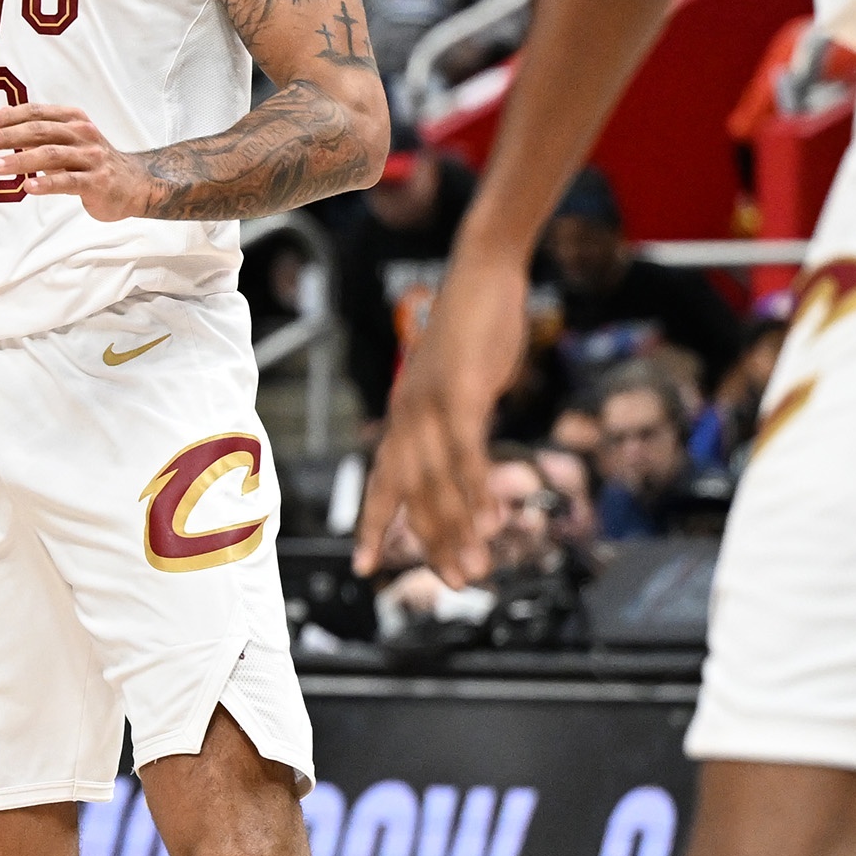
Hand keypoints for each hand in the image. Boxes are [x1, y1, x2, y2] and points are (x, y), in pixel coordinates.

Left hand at [0, 103, 154, 219]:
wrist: (134, 184)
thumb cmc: (92, 162)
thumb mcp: (67, 141)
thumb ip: (38, 135)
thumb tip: (0, 129)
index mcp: (73, 119)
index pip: (36, 113)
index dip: (8, 116)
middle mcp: (82, 134)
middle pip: (39, 131)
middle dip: (7, 135)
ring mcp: (91, 157)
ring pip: (50, 155)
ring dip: (20, 159)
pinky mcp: (97, 182)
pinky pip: (68, 182)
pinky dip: (47, 183)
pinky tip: (28, 187)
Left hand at [356, 249, 531, 584]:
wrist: (482, 272)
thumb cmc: (473, 327)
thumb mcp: (457, 381)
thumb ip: (455, 419)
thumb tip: (463, 451)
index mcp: (405, 415)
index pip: (383, 480)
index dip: (374, 524)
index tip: (365, 566)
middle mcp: (409, 415)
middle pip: (411, 494)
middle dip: (431, 542)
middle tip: (456, 583)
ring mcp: (431, 404)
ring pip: (439, 482)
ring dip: (458, 530)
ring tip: (475, 570)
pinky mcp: (462, 391)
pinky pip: (467, 451)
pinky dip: (476, 488)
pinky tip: (490, 519)